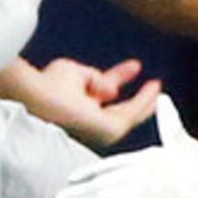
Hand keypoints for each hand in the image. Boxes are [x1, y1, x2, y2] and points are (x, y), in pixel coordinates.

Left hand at [19, 56, 164, 146]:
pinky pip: (132, 113)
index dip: (119, 79)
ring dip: (146, 100)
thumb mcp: (74, 72)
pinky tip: (154, 87)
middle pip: (121, 110)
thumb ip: (94, 76)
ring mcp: (100, 130)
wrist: (40, 96)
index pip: (104, 94)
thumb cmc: (46, 85)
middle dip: (139, 98)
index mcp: (79, 110)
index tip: (135, 66)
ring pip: (129, 114)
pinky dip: (144, 100)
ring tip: (158, 85)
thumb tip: (111, 87)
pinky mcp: (109, 131)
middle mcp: (90, 124)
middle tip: (155, 86)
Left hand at [53, 96, 197, 197]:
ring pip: (98, 197)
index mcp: (144, 158)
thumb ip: (169, 124)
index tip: (73, 178)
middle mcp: (134, 174)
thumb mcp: (185, 143)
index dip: (88, 172)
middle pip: (98, 182)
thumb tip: (163, 98)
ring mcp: (135, 193)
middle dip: (76, 191)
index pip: (108, 165)